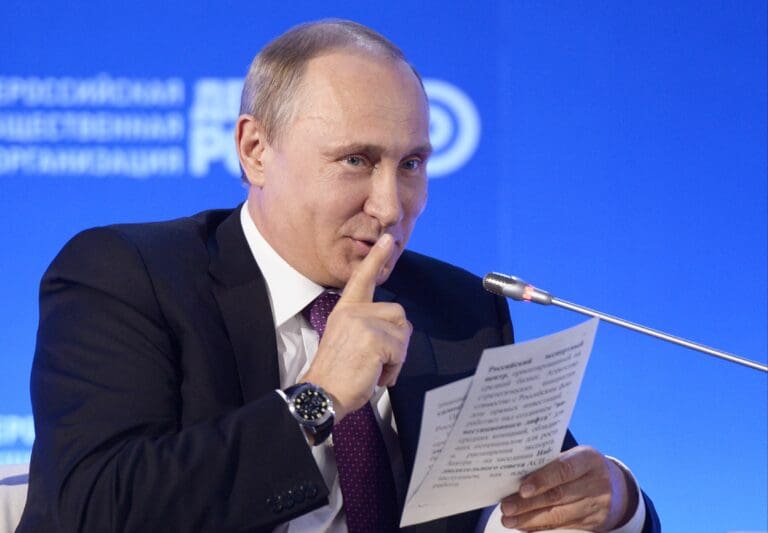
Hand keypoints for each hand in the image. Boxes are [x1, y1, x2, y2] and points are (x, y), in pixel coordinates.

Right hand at [302, 234, 411, 421]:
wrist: (322, 394)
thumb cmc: (337, 374)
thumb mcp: (349, 340)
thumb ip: (368, 326)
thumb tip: (397, 329)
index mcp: (346, 310)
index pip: (362, 279)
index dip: (375, 258)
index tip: (385, 239)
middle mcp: (354, 312)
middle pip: (399, 313)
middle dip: (398, 340)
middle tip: (379, 360)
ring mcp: (364, 324)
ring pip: (403, 332)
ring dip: (397, 356)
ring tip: (376, 368)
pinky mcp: (374, 340)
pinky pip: (401, 351)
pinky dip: (394, 368)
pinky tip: (377, 376)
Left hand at [499, 446, 636, 531]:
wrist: (618, 487)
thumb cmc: (584, 467)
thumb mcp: (575, 457)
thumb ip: (551, 464)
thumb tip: (515, 476)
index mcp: (588, 459)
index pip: (564, 469)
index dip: (542, 479)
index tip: (522, 489)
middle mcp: (595, 482)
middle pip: (558, 496)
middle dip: (529, 504)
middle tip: (507, 507)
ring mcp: (594, 505)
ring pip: (559, 516)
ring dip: (531, 520)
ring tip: (510, 520)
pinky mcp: (591, 523)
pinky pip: (562, 527)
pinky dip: (541, 528)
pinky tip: (525, 527)